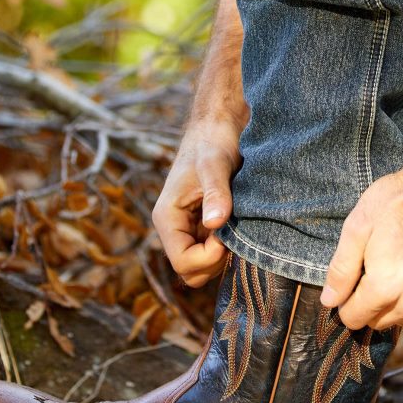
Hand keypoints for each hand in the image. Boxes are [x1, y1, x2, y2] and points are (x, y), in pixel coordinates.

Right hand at [152, 121, 241, 288]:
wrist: (217, 130)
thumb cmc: (213, 143)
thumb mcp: (215, 164)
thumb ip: (216, 193)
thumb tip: (215, 223)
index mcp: (166, 218)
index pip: (182, 262)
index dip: (208, 258)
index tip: (227, 234)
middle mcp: (173, 228)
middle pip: (191, 273)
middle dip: (215, 261)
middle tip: (233, 232)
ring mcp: (187, 231)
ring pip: (202, 268)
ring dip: (221, 256)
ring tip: (235, 226)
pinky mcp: (202, 229)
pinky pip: (212, 255)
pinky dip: (226, 249)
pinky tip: (237, 226)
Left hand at [320, 159, 402, 329]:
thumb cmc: (398, 201)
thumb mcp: (357, 228)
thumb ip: (341, 270)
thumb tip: (329, 301)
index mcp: (384, 288)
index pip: (354, 318)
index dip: (347, 302)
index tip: (352, 281)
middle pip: (379, 322)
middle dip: (370, 303)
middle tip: (374, 270)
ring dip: (396, 304)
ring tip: (398, 268)